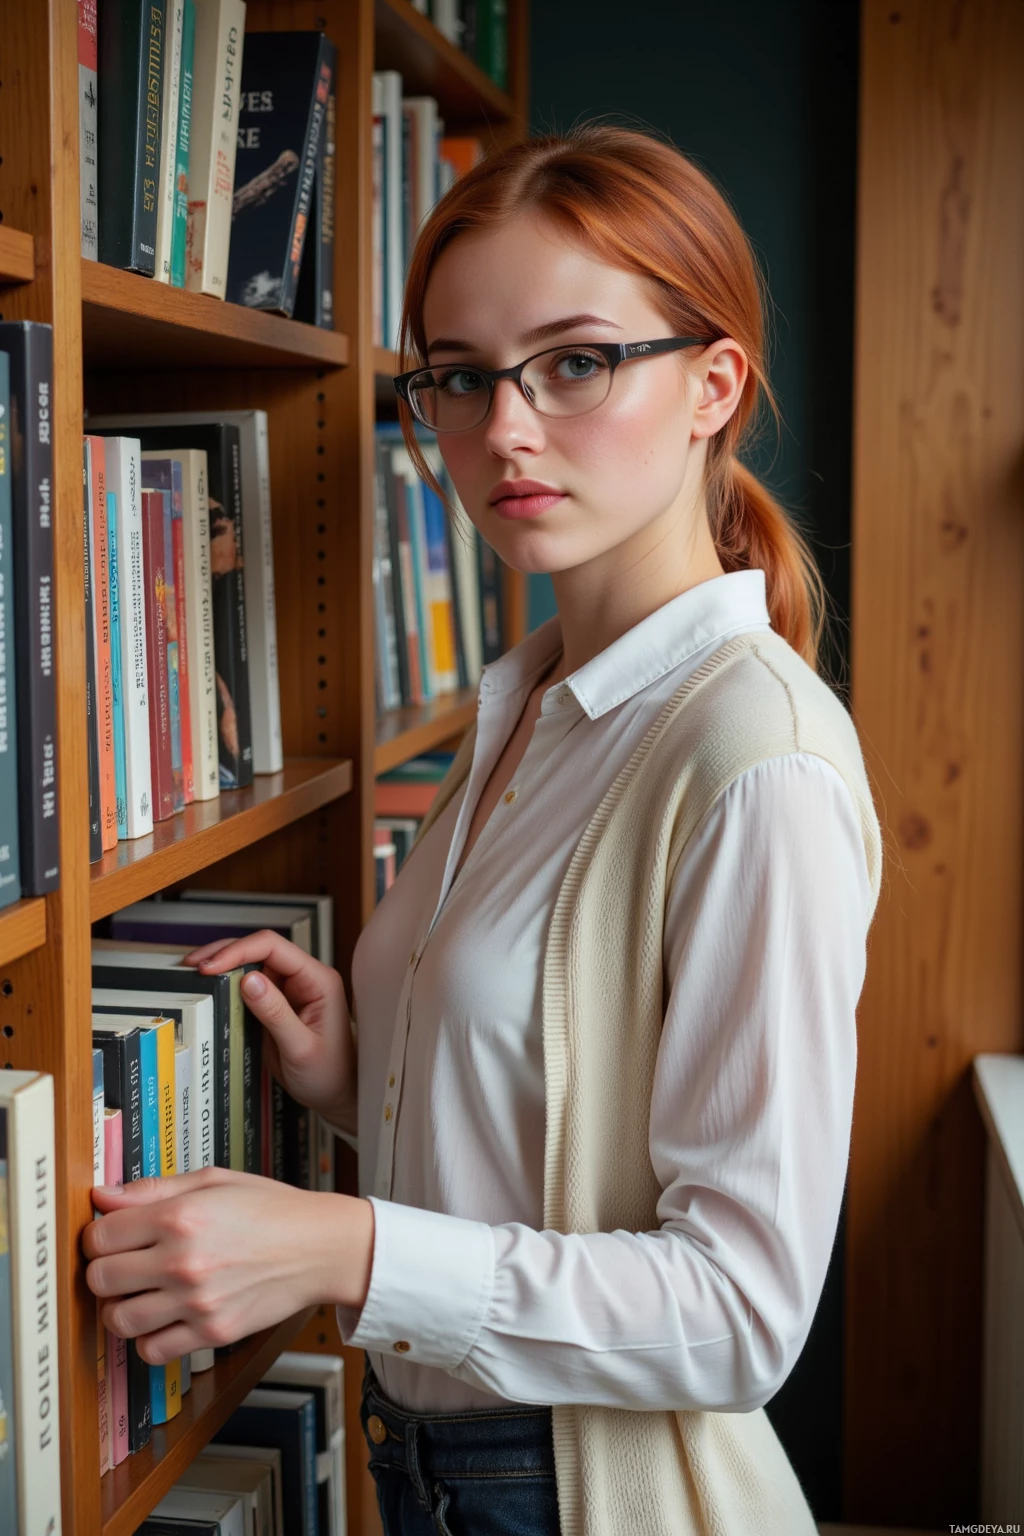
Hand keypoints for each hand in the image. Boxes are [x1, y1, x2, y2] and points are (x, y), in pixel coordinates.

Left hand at [83, 1168, 374, 1364]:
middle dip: (104, 1270)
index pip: (100, 1237)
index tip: (110, 1236)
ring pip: (119, 1320)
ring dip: (121, 1306)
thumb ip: (153, 1189)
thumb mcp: (212, 1180)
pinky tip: (164, 1316)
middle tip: (123, 1264)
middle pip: (101, 1279)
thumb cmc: (269, 1208)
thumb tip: (102, 1196)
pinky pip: (152, 1350)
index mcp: (180, 1215)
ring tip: (140, 1292)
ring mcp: (196, 1302)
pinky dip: (149, 1338)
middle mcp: (183, 1261)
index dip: (97, 1236)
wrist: (319, 1246)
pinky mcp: (212, 1332)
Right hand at [183, 930, 356, 1135]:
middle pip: (259, 950)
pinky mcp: (274, 1005)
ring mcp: (287, 991)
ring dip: (222, 966)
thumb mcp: (301, 1048)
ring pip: (250, 965)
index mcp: (317, 980)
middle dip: (224, 953)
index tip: (210, 967)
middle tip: (191, 966)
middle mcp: (302, 978)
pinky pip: (247, 988)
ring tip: (190, 973)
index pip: (274, 948)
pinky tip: (206, 989)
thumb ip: (276, 1013)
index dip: (239, 951)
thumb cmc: (330, 1074)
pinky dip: (225, 985)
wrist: (336, 1095)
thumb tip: (248, 980)